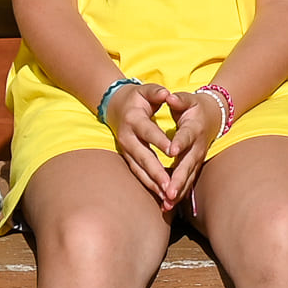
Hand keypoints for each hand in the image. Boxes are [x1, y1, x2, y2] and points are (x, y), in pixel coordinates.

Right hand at [108, 80, 198, 208]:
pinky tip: (160, 196)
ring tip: (166, 197)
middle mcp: (127, 137)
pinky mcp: (127, 157)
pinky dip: (149, 185)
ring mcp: (126, 150)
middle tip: (169, 185)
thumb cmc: (136, 97)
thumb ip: (156, 92)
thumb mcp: (145, 90)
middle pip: (143, 157)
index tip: (173, 152)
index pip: (149, 132)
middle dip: (156, 172)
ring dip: (153, 184)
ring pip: (139, 170)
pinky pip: (138, 173)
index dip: (160, 141)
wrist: (114, 105)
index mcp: (134, 120)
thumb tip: (166, 93)